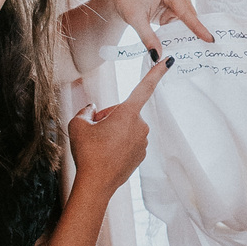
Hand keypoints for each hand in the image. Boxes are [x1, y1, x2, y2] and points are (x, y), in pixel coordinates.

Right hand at [68, 58, 169, 194]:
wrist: (95, 185)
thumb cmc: (87, 152)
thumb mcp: (78, 125)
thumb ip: (85, 111)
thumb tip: (91, 109)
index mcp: (128, 113)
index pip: (144, 87)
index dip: (156, 72)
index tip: (168, 60)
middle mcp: (141, 126)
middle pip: (123, 111)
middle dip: (108, 116)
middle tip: (93, 131)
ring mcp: (143, 141)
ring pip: (125, 127)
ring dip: (112, 131)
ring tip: (99, 146)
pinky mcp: (141, 155)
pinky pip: (128, 141)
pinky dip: (117, 144)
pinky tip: (106, 154)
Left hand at [104, 0, 214, 58]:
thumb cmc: (127, 0)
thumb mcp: (135, 19)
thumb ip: (148, 38)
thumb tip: (158, 55)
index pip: (186, 13)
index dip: (198, 28)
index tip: (210, 39)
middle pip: (190, 18)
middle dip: (194, 33)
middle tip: (204, 51)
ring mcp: (177, 1)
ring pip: (187, 22)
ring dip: (186, 34)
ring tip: (192, 49)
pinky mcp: (173, 9)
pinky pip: (180, 24)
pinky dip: (178, 33)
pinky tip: (179, 43)